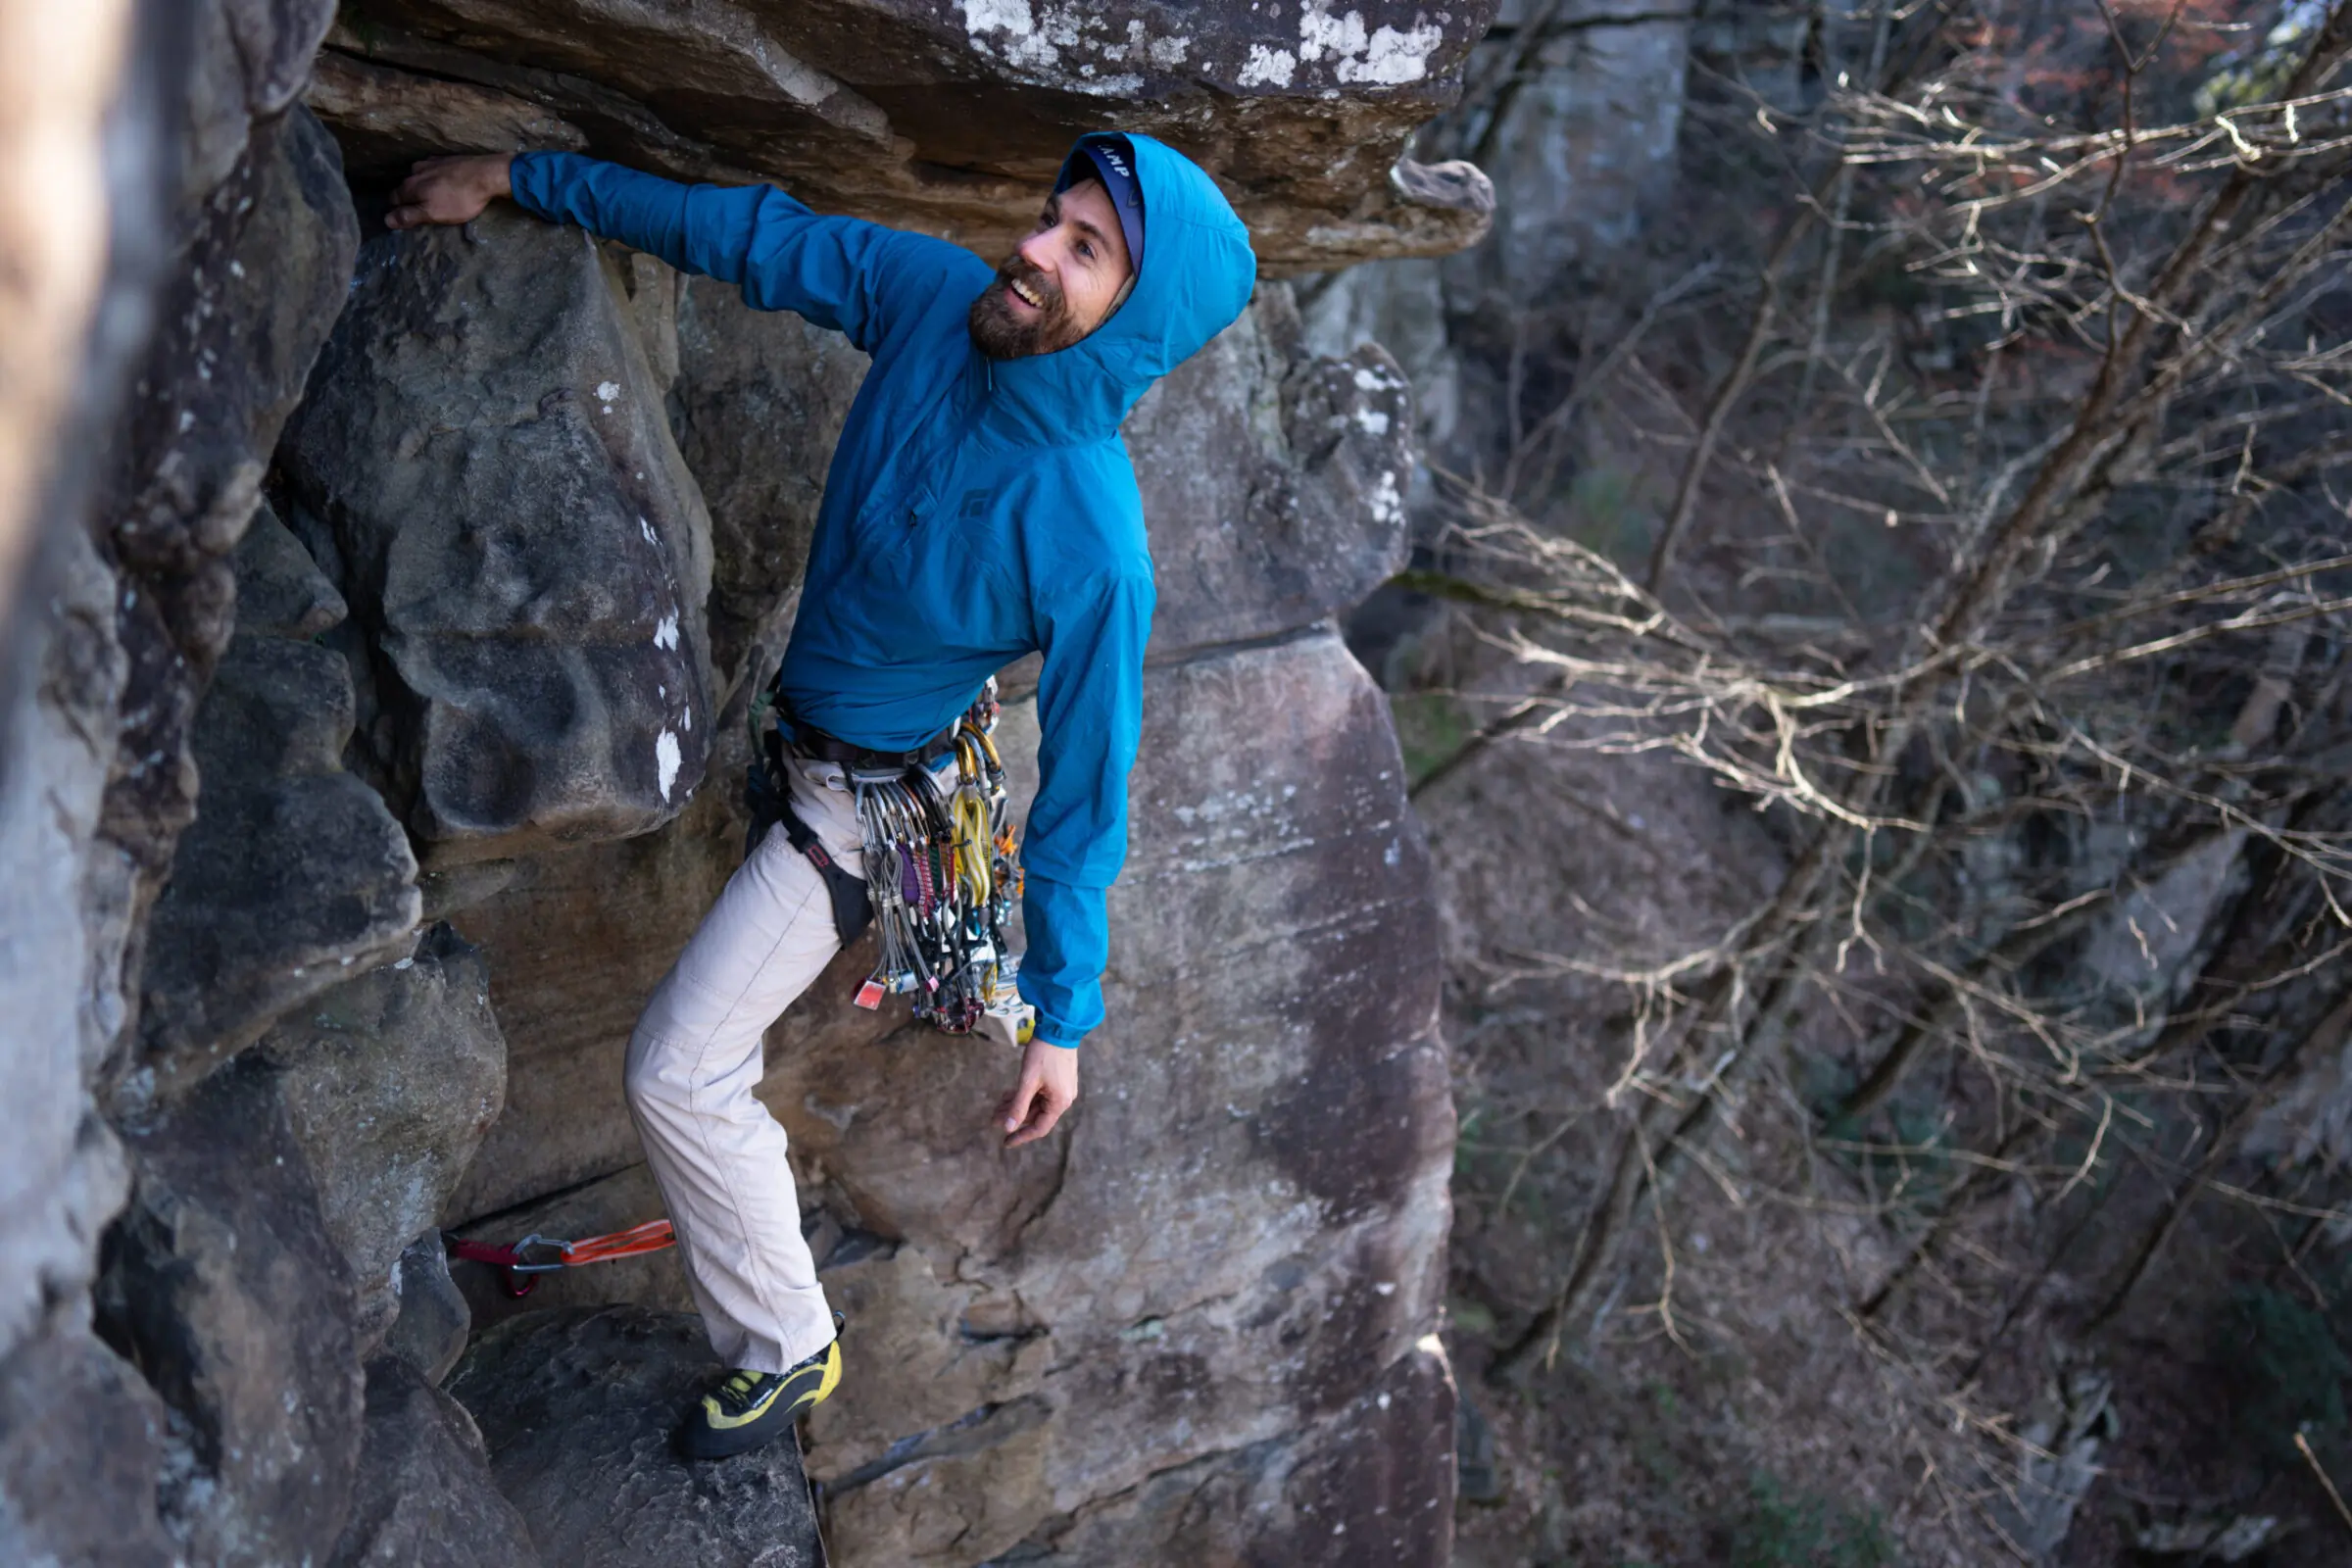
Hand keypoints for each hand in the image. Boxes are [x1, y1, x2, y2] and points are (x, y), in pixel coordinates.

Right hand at [385, 154, 514, 230]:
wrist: (486, 175)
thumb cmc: (459, 199)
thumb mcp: (432, 213)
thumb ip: (409, 216)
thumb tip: (386, 219)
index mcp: (410, 185)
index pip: (393, 199)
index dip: (398, 210)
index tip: (407, 218)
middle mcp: (415, 171)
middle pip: (406, 187)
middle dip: (410, 198)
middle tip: (422, 210)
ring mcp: (431, 162)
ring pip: (419, 177)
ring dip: (422, 186)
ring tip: (434, 197)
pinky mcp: (446, 159)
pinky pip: (433, 170)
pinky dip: (435, 178)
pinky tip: (444, 183)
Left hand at [998, 1039, 1077, 1148]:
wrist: (1059, 1027)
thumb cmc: (1044, 1054)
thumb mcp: (1027, 1081)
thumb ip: (1018, 1106)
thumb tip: (1008, 1128)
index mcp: (1059, 1103)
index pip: (1039, 1128)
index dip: (1021, 1136)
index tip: (1005, 1142)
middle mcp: (1063, 1099)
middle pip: (1035, 1115)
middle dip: (1013, 1117)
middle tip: (993, 1119)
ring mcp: (1061, 1089)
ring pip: (1036, 1103)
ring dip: (1017, 1105)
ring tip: (997, 1105)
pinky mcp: (1058, 1079)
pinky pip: (1039, 1093)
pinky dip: (1024, 1095)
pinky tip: (1008, 1093)